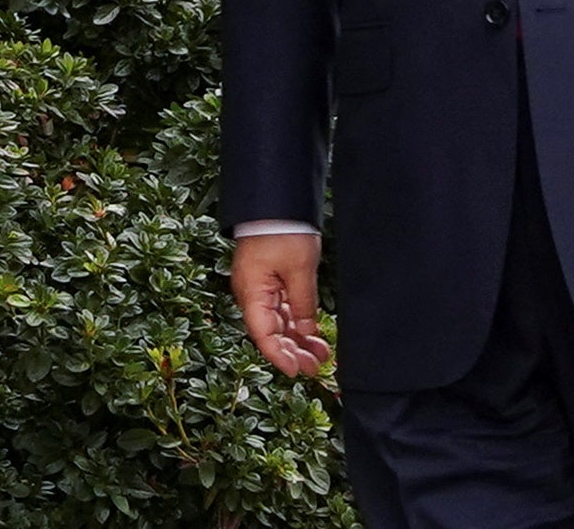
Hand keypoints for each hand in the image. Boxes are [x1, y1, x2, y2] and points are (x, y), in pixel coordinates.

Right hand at [231, 233, 332, 377]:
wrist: (278, 201)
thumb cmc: (283, 230)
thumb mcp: (300, 269)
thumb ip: (303, 303)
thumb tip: (307, 332)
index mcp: (252, 293)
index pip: (263, 335)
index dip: (279, 356)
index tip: (296, 371)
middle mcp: (253, 295)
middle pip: (272, 332)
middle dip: (293, 351)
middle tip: (315, 367)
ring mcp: (263, 288)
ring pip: (280, 322)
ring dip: (298, 339)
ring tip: (321, 355)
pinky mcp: (273, 281)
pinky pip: (285, 308)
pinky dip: (299, 321)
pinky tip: (314, 334)